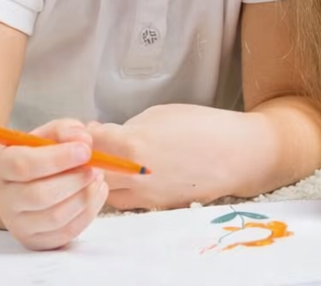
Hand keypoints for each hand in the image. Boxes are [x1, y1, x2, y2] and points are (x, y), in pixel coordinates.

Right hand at [0, 118, 107, 250]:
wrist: (27, 182)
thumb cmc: (42, 153)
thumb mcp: (51, 133)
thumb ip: (66, 130)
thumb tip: (83, 140)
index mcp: (4, 165)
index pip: (23, 165)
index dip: (58, 158)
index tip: (86, 151)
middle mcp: (5, 198)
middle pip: (39, 195)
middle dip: (75, 180)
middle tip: (95, 167)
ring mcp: (18, 224)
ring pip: (54, 217)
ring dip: (84, 196)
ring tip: (97, 177)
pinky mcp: (35, 241)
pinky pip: (65, 233)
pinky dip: (88, 212)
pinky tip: (96, 192)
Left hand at [88, 104, 243, 210]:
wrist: (234, 153)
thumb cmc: (201, 125)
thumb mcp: (160, 113)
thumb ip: (128, 126)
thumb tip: (104, 134)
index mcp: (132, 144)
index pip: (90, 144)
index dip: (87, 136)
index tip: (90, 130)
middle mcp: (132, 175)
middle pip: (91, 172)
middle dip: (90, 159)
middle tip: (96, 148)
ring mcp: (143, 194)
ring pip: (105, 191)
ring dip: (104, 176)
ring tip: (116, 161)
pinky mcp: (155, 206)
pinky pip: (126, 200)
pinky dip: (122, 188)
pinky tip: (134, 173)